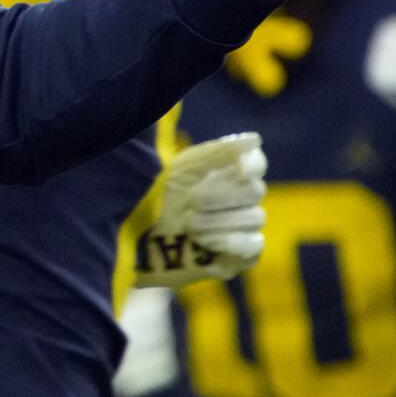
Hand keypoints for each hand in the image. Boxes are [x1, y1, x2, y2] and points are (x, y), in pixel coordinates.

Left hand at [136, 132, 266, 286]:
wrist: (139, 240)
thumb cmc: (159, 200)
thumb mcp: (182, 170)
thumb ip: (217, 153)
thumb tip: (252, 141)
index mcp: (226, 171)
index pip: (256, 162)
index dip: (253, 164)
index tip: (242, 170)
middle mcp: (241, 198)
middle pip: (255, 191)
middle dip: (222, 195)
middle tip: (193, 200)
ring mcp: (244, 227)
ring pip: (255, 218)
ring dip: (218, 220)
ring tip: (188, 222)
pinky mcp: (242, 255)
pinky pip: (252, 246)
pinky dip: (228, 241)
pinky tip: (203, 241)